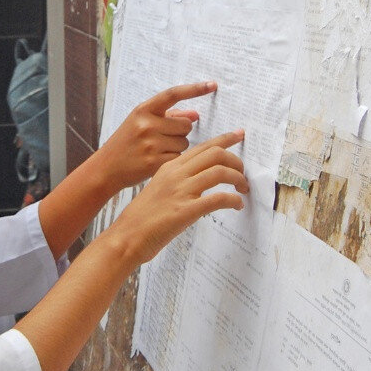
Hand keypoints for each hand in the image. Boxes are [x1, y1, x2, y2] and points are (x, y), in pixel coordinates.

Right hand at [95, 82, 217, 190]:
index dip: (195, 89)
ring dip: (177, 147)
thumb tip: (195, 114)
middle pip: (186, 125)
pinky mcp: (154, 162)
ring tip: (158, 150)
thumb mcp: (141, 123)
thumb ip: (168, 116)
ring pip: (185, 142)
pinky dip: (173, 160)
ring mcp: (150, 143)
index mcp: (143, 110)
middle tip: (163, 138)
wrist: (107, 167)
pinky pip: (179, 157)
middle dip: (180, 132)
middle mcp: (146, 124)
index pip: (173, 94)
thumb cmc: (127, 142)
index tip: (213, 85)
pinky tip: (158, 161)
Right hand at [107, 129, 248, 264]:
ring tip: (242, 188)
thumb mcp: (159, 188)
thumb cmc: (142, 217)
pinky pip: (218, 198)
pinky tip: (237, 205)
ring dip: (238, 179)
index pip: (202, 146)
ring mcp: (181, 191)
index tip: (238, 135)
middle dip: (236, 160)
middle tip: (243, 172)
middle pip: (215, 154)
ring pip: (219, 172)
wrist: (127, 236)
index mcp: (170, 167)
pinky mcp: (186, 210)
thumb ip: (177, 180)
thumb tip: (200, 179)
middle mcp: (176, 174)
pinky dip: (233, 200)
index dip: (225, 140)